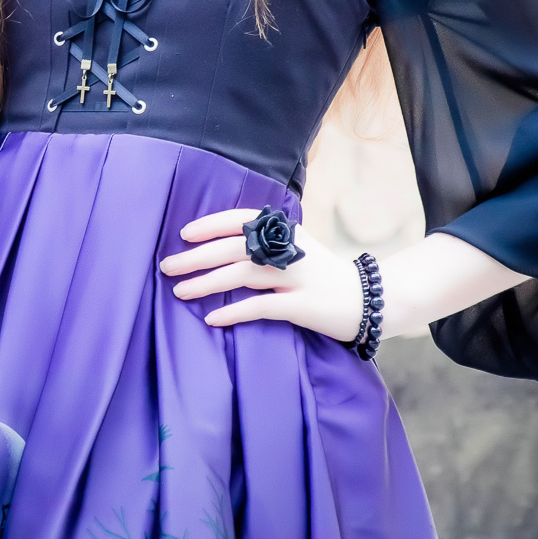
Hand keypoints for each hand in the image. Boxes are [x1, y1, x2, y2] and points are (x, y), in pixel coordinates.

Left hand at [160, 208, 364, 341]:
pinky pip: (261, 307)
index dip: (211, 225)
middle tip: (167, 266)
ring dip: (206, 282)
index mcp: (286, 232)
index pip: (242, 219)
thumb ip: (267, 243)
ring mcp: (297, 277)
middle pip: (235, 247)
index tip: (184, 234)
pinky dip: (234, 312)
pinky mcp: (303, 306)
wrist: (371, 299)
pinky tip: (212, 319)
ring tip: (180, 291)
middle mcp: (290, 250)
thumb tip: (221, 244)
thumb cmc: (324, 275)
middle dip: (197, 256)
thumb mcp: (297, 250)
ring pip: (243, 275)